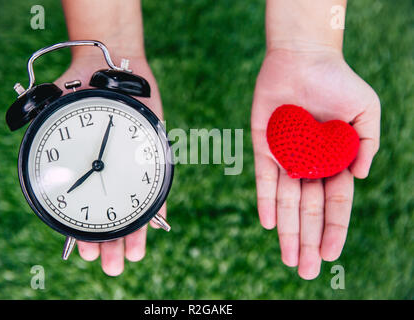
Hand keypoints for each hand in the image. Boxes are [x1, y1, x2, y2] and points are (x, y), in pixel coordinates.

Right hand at [55, 52, 166, 275]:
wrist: (112, 69)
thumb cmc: (83, 87)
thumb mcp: (59, 108)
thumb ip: (45, 123)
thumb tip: (23, 129)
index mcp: (87, 171)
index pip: (86, 210)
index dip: (83, 232)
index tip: (82, 252)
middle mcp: (111, 173)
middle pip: (112, 215)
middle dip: (109, 242)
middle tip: (109, 266)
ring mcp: (134, 167)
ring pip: (135, 208)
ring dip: (133, 234)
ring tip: (129, 258)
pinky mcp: (155, 156)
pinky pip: (160, 185)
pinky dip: (158, 205)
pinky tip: (156, 227)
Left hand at [251, 48, 379, 278]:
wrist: (303, 58)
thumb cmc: (337, 81)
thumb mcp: (366, 111)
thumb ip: (366, 144)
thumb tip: (359, 178)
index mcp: (334, 161)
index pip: (335, 204)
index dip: (334, 229)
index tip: (330, 254)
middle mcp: (309, 164)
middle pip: (308, 210)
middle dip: (307, 240)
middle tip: (305, 270)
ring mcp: (286, 157)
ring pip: (286, 202)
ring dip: (286, 231)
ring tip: (288, 258)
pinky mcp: (264, 146)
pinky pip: (264, 179)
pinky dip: (265, 201)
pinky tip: (268, 224)